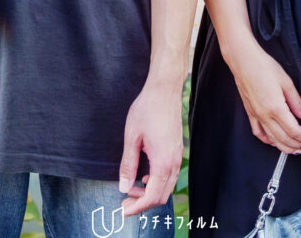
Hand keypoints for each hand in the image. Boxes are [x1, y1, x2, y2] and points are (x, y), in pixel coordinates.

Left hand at [118, 80, 182, 216]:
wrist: (164, 90)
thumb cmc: (146, 110)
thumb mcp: (131, 138)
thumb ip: (128, 165)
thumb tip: (123, 187)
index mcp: (162, 162)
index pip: (152, 196)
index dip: (137, 207)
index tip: (123, 210)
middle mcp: (173, 163)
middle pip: (161, 196)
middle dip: (143, 203)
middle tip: (124, 202)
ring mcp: (177, 157)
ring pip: (167, 187)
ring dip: (150, 194)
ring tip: (131, 190)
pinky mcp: (177, 151)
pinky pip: (169, 176)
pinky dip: (157, 183)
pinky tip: (143, 178)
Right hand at [225, 39, 300, 154]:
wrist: (243, 60)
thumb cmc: (264, 66)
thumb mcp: (286, 82)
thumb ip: (297, 102)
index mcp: (276, 107)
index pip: (294, 130)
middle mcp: (264, 115)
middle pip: (283, 138)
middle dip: (297, 144)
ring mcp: (256, 115)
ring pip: (271, 139)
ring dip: (284, 147)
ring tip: (294, 149)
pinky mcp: (250, 113)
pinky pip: (258, 132)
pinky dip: (267, 140)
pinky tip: (273, 141)